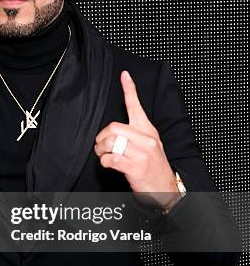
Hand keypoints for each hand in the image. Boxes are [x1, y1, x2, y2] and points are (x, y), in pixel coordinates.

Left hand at [94, 70, 179, 210]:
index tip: (124, 75)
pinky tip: (109, 164)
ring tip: (104, 155)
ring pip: (110, 143)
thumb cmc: (154, 168)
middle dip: (102, 137)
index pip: (137, 106)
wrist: (166, 189)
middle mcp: (146, 139)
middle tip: (100, 145)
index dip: (130, 89)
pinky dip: (104, 162)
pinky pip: (111, 158)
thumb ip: (135, 135)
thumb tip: (114, 131)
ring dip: (101, 151)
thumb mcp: (150, 146)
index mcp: (148, 131)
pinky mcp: (135, 167)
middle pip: (114, 127)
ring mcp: (141, 153)